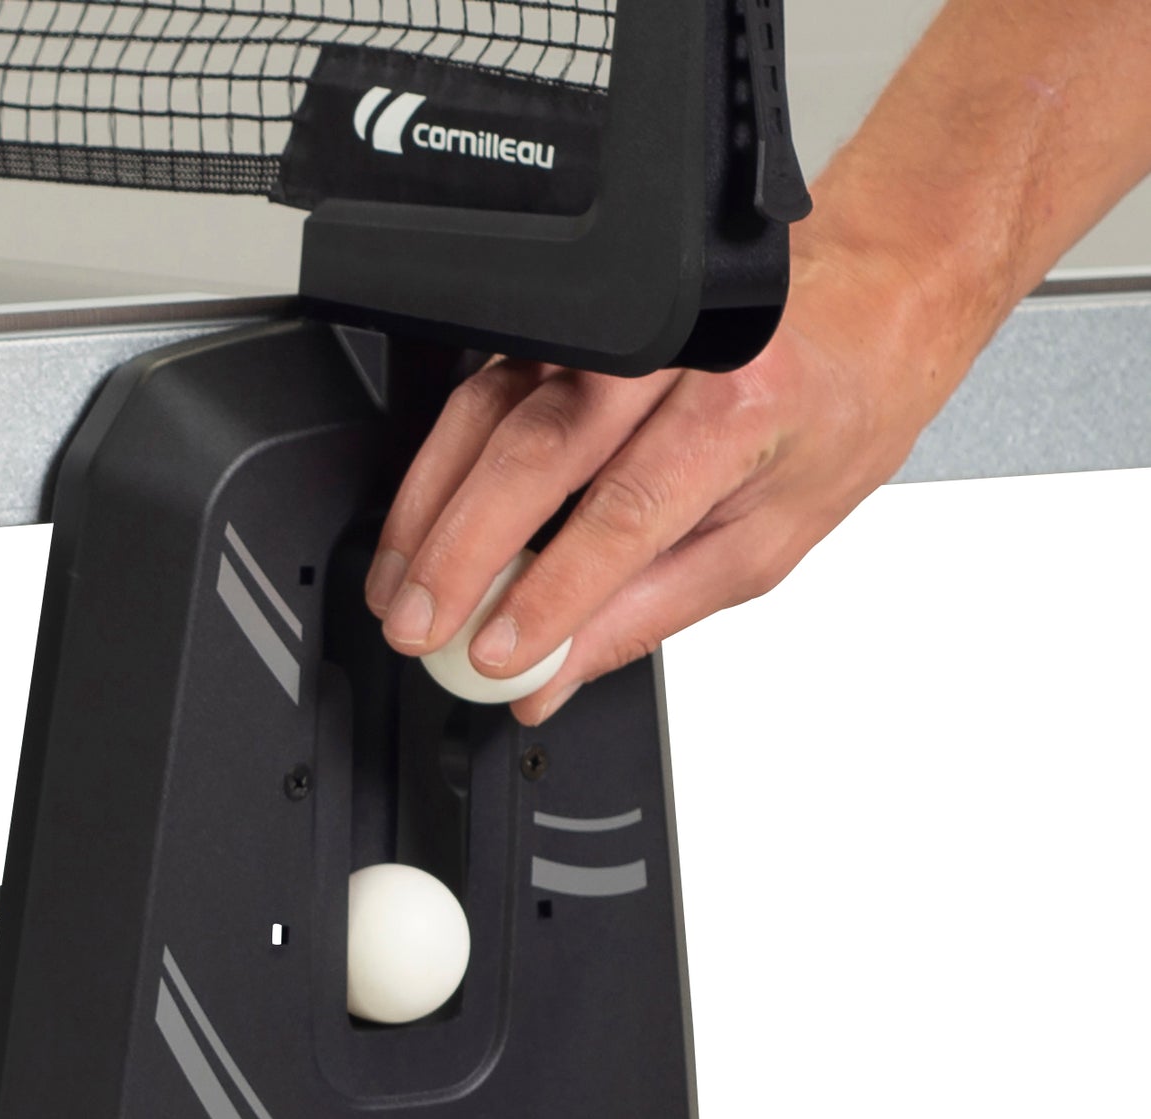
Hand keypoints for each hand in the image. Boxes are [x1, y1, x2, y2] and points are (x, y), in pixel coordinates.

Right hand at [363, 224, 981, 725]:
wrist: (853, 308)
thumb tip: (554, 677)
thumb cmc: (827, 418)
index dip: (551, 592)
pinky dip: (437, 469)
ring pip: (486, 416)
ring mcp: (607, 324)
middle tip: (417, 630)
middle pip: (536, 451)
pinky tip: (417, 528)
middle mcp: (670, 349)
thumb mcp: (764, 540)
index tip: (498, 655)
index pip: (625, 511)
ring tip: (398, 594)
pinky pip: (480, 394)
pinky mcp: (565, 321)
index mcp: (743, 402)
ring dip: (427, 515)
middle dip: (460, 554)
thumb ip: (651, 613)